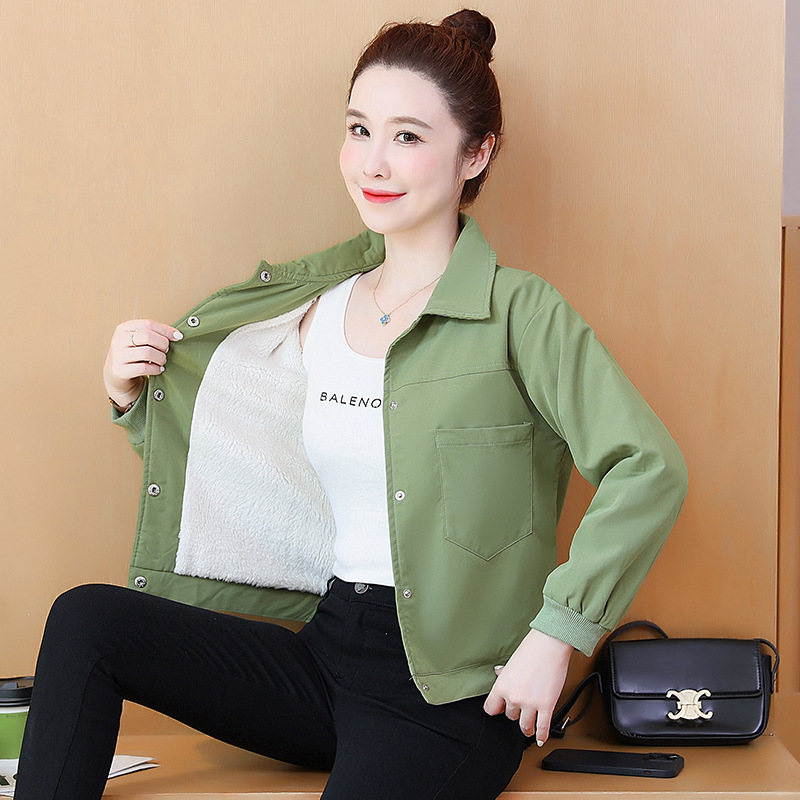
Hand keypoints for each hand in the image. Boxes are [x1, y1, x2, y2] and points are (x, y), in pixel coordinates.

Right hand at [103, 319, 182, 408]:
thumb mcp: (140, 341)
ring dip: (161, 358)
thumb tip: (177, 335)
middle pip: (147, 336)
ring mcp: (118, 356)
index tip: (178, 337)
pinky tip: (159, 369)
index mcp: (123, 328)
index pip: (148, 324)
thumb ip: (155, 334)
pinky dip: (156, 369)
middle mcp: (118, 340)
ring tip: (162, 361)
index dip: (166, 330)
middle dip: (163, 344)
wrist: (117, 375)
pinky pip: (144, 368)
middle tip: (166, 351)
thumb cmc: (134, 355)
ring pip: (147, 353)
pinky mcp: (120, 371)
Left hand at [483, 628, 572, 744]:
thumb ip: (504, 673)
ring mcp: (530, 704)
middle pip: (510, 716)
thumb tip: (498, 672)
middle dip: (515, 714)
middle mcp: (513, 697)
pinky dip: (542, 736)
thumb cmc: (531, 650)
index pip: (491, 708)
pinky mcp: (546, 707)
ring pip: (525, 726)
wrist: (549, 646)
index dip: (495, 710)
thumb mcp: (511, 663)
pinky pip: (542, 728)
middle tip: (520, 710)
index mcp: (502, 686)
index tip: (499, 712)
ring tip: (529, 729)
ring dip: (527, 729)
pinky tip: (541, 739)